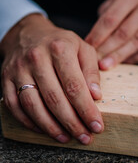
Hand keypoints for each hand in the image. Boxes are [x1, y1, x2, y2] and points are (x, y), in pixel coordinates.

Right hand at [0, 14, 103, 143]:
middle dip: (71, 122)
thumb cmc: (61, 43)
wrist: (29, 33)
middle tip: (84, 136)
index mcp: (60, 49)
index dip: (86, 109)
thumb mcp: (83, 49)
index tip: (96, 125)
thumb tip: (96, 96)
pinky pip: (15, 105)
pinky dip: (29, 121)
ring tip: (66, 137)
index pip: (74, 86)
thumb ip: (91, 71)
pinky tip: (45, 129)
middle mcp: (37, 58)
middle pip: (54, 98)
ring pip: (33, 104)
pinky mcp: (5, 79)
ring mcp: (18, 69)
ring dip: (50, 126)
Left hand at [85, 0, 137, 69]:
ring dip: (120, 56)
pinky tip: (125, 62)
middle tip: (96, 62)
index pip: (111, 19)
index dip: (98, 35)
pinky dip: (136, 57)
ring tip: (108, 65)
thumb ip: (107, 15)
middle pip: (124, 33)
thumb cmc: (137, 0)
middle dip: (108, 50)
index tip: (88, 47)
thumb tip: (94, 42)